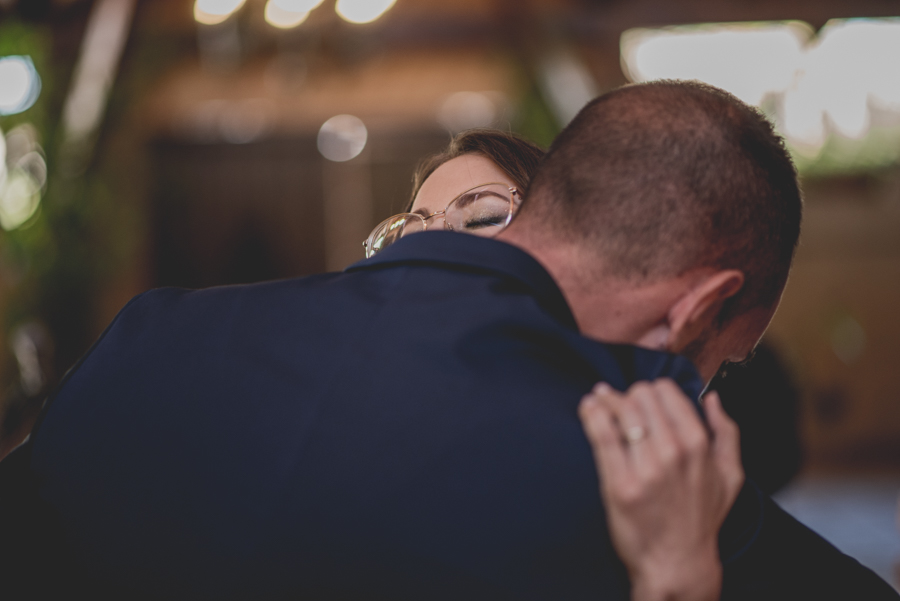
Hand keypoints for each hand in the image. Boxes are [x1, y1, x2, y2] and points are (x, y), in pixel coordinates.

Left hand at [578, 380, 743, 600]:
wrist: (677, 562)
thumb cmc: (701, 518)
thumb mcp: (730, 474)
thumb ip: (726, 431)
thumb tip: (712, 398)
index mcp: (698, 444)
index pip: (665, 391)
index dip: (650, 390)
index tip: (642, 398)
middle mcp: (672, 452)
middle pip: (639, 397)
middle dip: (628, 395)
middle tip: (620, 403)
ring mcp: (645, 469)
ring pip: (620, 412)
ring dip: (606, 400)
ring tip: (598, 400)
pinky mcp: (619, 485)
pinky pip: (601, 436)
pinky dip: (592, 414)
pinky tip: (588, 407)